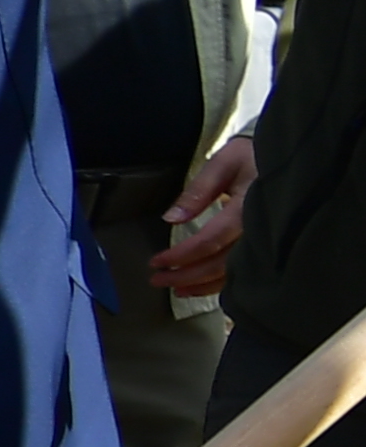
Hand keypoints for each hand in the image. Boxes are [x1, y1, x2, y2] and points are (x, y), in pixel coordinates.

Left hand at [152, 132, 253, 299]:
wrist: (290, 159)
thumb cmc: (251, 157)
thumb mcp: (224, 164)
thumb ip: (198, 191)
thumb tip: (171, 219)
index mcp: (248, 208)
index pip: (211, 240)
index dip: (182, 255)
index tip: (156, 262)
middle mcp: (260, 230)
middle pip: (221, 263)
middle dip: (187, 276)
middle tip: (157, 280)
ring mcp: (266, 241)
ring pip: (234, 273)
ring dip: (201, 285)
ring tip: (175, 288)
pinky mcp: (266, 246)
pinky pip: (244, 272)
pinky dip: (220, 283)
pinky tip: (199, 287)